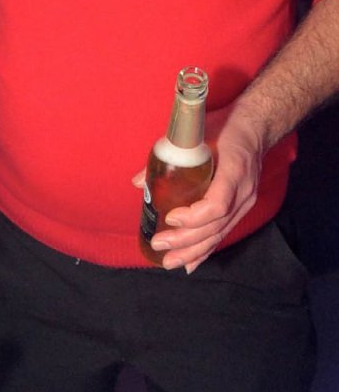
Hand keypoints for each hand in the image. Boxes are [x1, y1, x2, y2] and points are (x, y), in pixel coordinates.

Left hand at [132, 103, 264, 272]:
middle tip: (159, 245)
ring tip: (170, 262)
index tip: (171, 218)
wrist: (254, 128)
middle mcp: (243, 191)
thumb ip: (166, 156)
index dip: (193, 216)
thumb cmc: (222, 128)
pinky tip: (191, 264)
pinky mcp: (243, 206)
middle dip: (186, 241)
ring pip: (220, 233)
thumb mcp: (194, 135)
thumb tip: (138, 182)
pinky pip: (224, 232)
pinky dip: (206, 249)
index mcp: (234, 170)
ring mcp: (246, 201)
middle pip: (216, 225)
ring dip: (194, 251)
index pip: (218, 204)